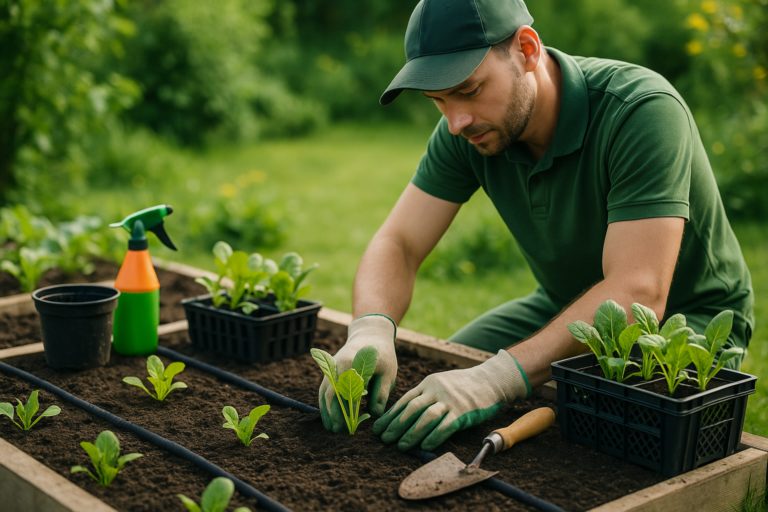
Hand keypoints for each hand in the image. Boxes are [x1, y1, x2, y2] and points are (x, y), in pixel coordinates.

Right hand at [318, 314, 396, 431]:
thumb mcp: (388, 372)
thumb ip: (381, 393)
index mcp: (350, 365)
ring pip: (324, 393)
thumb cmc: (382, 355)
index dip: (343, 412)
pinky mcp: (330, 372)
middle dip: (332, 415)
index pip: (342, 393)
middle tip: (338, 432)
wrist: (371, 335)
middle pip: (329, 395)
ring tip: (332, 429)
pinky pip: (325, 390)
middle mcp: (335, 366)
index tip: (348, 428)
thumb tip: (375, 414)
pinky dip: (326, 404)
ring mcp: (331, 368)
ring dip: (327, 411)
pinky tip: (331, 417)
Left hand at [372, 350, 529, 450]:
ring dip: (411, 433)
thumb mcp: (441, 383)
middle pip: (412, 409)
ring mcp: (451, 400)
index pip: (405, 400)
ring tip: (401, 446)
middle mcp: (437, 390)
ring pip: (426, 417)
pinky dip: (434, 436)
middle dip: (396, 425)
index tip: (378, 429)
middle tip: (384, 439)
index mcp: (428, 384)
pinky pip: (446, 425)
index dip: (390, 415)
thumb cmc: (463, 385)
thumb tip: (405, 415)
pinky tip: (425, 446)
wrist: (491, 380)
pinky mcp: (464, 412)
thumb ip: (425, 395)